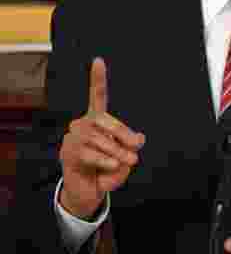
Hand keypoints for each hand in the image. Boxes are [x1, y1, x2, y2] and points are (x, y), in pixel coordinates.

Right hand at [58, 58, 145, 218]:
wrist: (90, 192)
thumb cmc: (107, 170)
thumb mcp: (126, 157)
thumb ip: (133, 145)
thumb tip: (139, 138)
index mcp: (97, 120)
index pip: (97, 97)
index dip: (97, 79)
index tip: (98, 61)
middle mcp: (82, 124)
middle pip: (105, 120)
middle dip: (124, 135)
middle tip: (136, 152)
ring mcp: (73, 138)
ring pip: (99, 139)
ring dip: (116, 152)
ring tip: (125, 162)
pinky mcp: (68, 152)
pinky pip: (90, 153)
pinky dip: (105, 160)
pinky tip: (112, 165)